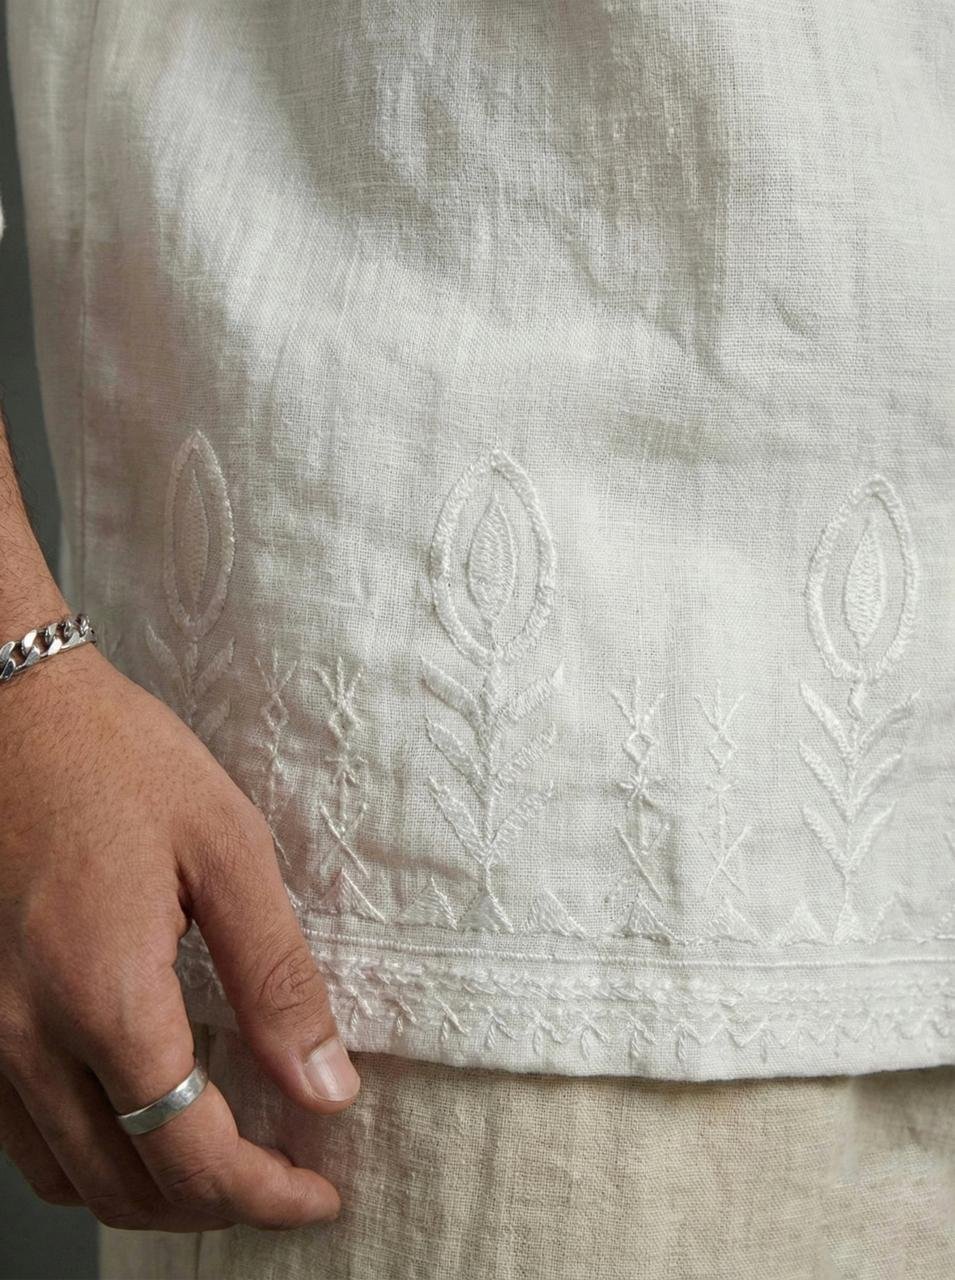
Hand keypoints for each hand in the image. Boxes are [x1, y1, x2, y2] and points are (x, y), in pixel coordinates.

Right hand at [0, 641, 358, 1230]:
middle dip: (216, 1208)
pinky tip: (140, 1120)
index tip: (319, 1195)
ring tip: (221, 1166)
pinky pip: (23, 1133)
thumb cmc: (120, 761)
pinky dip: (91, 1156)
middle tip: (284, 1182)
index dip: (264, 1195)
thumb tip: (324, 1084)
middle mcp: (29, 1034)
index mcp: (104, 993)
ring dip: (150, 1193)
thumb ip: (277, 976)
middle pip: (126, 1187)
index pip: (190, 1153)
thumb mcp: (227, 849)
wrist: (13, 711)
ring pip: (67, 1175)